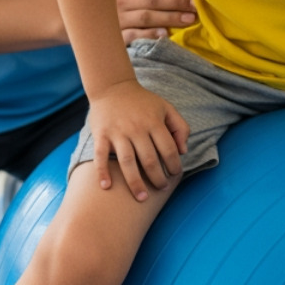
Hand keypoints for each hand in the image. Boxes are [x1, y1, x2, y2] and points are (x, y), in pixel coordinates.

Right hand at [88, 80, 189, 200]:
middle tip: (161, 188)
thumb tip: (183, 151)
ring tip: (142, 198)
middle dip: (157, 178)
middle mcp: (136, 128)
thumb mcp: (166, 107)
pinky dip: (102, 172)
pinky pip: (100, 156)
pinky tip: (106, 187)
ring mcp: (117, 132)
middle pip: (149, 160)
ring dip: (135, 183)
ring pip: (127, 162)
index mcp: (154, 122)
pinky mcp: (101, 135)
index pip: (168, 149)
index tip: (174, 175)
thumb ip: (180, 127)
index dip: (174, 165)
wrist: (112, 87)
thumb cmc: (142, 101)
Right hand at [114, 0, 195, 42]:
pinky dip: (150, 34)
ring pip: (146, 17)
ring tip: (189, 19)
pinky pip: (134, 36)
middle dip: (177, 2)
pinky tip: (165, 34)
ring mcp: (118, 18)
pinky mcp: (116, 36)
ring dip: (170, 18)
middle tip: (195, 5)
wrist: (84, 16)